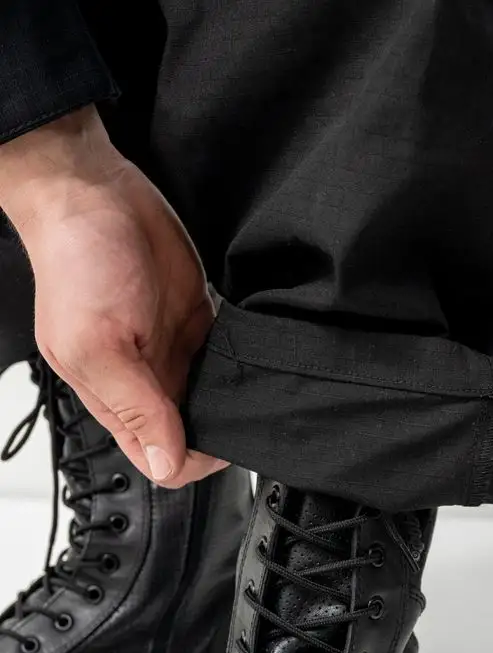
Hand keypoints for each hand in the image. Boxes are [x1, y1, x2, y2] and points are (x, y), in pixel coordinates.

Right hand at [0, 107, 225, 485]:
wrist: (92, 190)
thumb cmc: (78, 258)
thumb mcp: (100, 344)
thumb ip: (136, 405)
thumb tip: (164, 462)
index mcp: (113, 395)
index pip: (156, 457)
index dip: (191, 461)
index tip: (222, 445)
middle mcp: (143, 378)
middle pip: (189, 432)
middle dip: (217, 433)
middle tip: (245, 417)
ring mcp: (169, 350)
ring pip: (209, 398)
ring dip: (232, 398)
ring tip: (252, 387)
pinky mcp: (193, 320)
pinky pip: (223, 358)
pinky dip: (240, 362)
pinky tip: (252, 356)